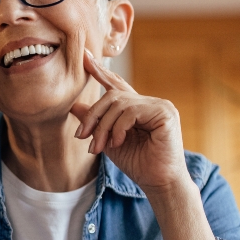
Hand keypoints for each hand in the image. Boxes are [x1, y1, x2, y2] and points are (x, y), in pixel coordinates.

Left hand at [70, 50, 189, 193]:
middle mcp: (149, 102)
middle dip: (93, 115)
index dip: (100, 71)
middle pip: (113, 95)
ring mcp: (159, 105)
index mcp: (137, 108)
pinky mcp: (165, 112)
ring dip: (103, 126)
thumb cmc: (138, 164)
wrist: (159, 182)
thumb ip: (95, 123)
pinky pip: (131, 111)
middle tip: (82, 136)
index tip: (85, 57)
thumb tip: (74, 105)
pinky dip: (119, 127)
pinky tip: (117, 142)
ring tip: (99, 146)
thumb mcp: (108, 141)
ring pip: (119, 103)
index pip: (117, 85)